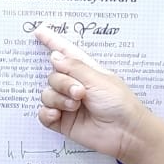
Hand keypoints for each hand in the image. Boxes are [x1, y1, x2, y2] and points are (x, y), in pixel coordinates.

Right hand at [34, 26, 146, 161]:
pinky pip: (43, 113)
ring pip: (47, 94)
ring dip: (59, 99)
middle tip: (80, 93)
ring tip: (76, 106)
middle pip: (53, 77)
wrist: (125, 132)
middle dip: (63, 83)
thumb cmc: (119, 103)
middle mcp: (74, 86)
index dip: (53, 41)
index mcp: (86, 71)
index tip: (39, 31)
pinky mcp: (63, 122)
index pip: (66, 52)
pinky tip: (58, 115)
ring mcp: (68, 104)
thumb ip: (74, 67)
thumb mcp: (98, 79)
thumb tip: (54, 56)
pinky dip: (48, 113)